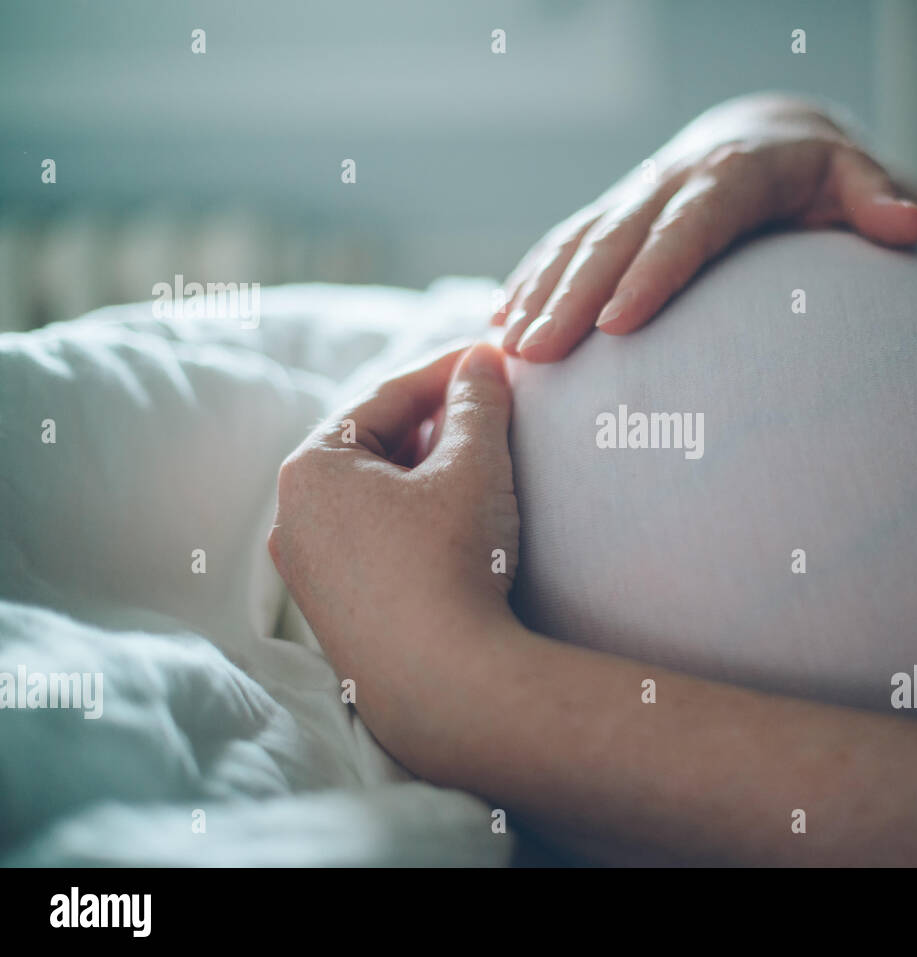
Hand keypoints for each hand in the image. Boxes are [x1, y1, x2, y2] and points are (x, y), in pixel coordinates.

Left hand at [267, 341, 520, 766]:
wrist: (445, 684)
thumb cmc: (452, 562)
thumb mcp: (474, 465)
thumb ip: (478, 402)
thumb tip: (482, 360)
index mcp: (311, 466)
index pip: (386, 396)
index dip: (447, 371)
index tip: (491, 357)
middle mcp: (292, 514)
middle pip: (373, 442)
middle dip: (434, 421)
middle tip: (492, 405)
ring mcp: (307, 567)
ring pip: (372, 492)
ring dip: (424, 469)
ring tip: (481, 458)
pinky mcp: (332, 607)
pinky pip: (371, 536)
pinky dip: (411, 514)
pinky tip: (454, 518)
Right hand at [492, 94, 916, 361]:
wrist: (762, 137)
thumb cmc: (816, 175)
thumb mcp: (852, 177)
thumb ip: (876, 201)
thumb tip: (912, 227)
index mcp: (728, 177)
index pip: (687, 227)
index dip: (651, 273)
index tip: (617, 324)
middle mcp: (670, 182)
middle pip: (615, 239)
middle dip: (571, 296)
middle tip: (537, 354)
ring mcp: (634, 197)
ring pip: (577, 242)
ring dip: (539, 293)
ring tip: (508, 349)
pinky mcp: (614, 212)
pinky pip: (563, 243)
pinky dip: (531, 279)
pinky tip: (502, 321)